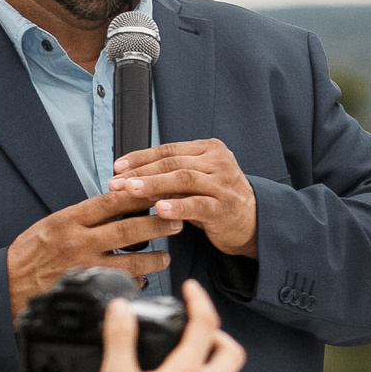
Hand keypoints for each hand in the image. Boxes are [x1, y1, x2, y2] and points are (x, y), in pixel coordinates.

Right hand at [6, 190, 181, 315]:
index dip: (141, 195)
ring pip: (131, 262)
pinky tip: (143, 279)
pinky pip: (119, 286)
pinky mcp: (87, 290)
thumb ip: (84, 216)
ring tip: (165, 256)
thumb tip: (119, 203)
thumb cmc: (29, 254)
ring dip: (154, 258)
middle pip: (129, 230)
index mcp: (69, 220)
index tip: (161, 191)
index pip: (112, 201)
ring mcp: (84, 268)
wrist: (4, 284)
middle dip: (159, 224)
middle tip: (177, 220)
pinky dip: (135, 282)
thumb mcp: (52, 224)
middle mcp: (78, 242)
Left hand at [112, 139, 257, 256]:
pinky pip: (198, 204)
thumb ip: (170, 176)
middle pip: (173, 163)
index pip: (169, 150)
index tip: (118, 167)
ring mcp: (224, 184)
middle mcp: (218, 162)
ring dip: (154, 184)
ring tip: (131, 191)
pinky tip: (160, 209)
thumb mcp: (196, 182)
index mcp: (209, 149)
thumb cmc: (219, 199)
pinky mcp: (225, 207)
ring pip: (184, 179)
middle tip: (116, 182)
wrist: (254, 221)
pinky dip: (177, 206)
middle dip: (141, 172)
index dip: (140, 157)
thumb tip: (131, 178)